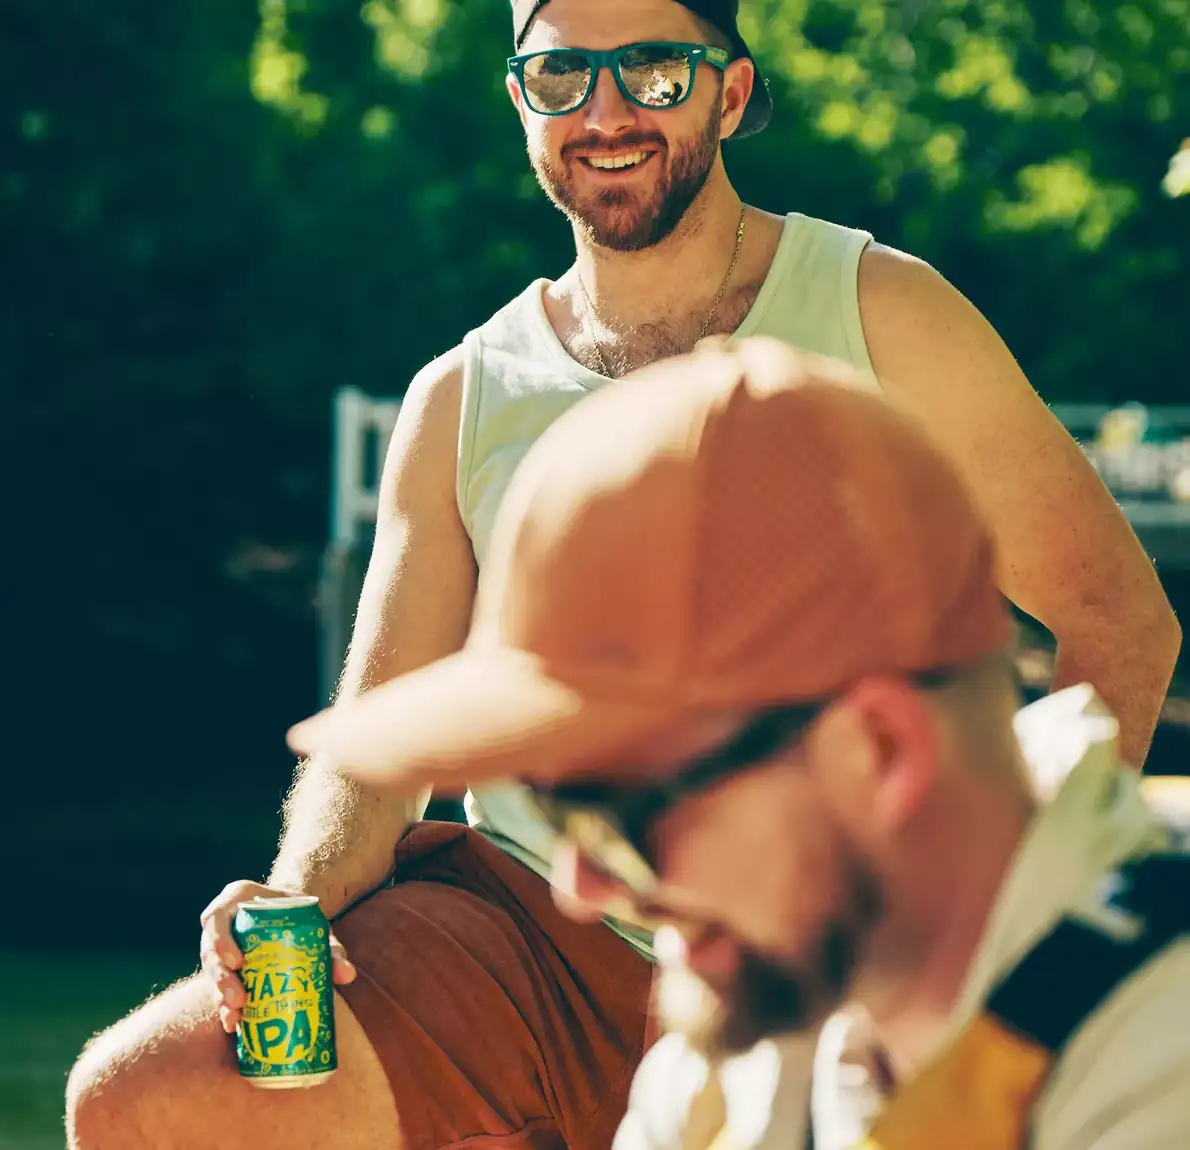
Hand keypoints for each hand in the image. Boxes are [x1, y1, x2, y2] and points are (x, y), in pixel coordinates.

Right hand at [199, 880, 356, 1032]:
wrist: (295, 919)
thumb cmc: (302, 917)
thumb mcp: (316, 925)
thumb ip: (332, 947)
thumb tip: (347, 974)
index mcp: (238, 898)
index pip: (217, 917)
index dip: (221, 941)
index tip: (238, 963)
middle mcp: (222, 922)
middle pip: (209, 950)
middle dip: (221, 978)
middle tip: (238, 999)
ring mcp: (219, 947)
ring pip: (210, 972)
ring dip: (220, 996)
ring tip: (235, 1016)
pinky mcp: (222, 969)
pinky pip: (216, 989)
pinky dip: (223, 1008)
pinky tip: (232, 1025)